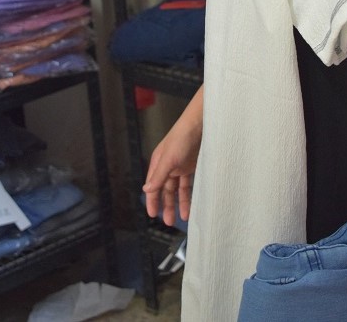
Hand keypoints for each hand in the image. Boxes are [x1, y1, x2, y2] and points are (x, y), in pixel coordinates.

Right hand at [143, 89, 202, 225]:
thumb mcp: (169, 158)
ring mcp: (180, 167)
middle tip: (168, 221)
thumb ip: (159, 175)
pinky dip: (189, 195)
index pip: (153, 186)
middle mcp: (168, 166)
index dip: (152, 200)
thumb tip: (146, 190)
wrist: (200, 125)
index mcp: (158, 163)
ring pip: (177, 189)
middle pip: (165, 190)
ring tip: (183, 217)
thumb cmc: (182, 137)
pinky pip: (189, 185)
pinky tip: (193, 204)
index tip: (153, 215)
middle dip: (166, 205)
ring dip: (179, 203)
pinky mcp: (191, 166)